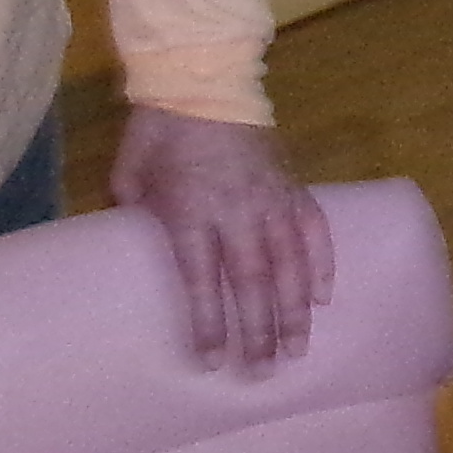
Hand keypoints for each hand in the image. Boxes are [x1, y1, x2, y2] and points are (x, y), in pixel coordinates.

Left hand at [112, 107, 334, 372]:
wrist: (203, 80)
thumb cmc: (158, 133)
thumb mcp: (129, 178)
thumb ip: (135, 219)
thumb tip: (130, 253)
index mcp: (191, 212)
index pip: (202, 281)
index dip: (208, 325)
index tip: (211, 363)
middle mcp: (237, 211)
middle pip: (253, 281)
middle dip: (259, 331)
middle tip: (264, 373)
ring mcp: (271, 198)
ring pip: (290, 262)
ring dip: (295, 309)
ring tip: (299, 349)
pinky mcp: (292, 184)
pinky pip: (314, 229)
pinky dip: (321, 263)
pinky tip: (323, 296)